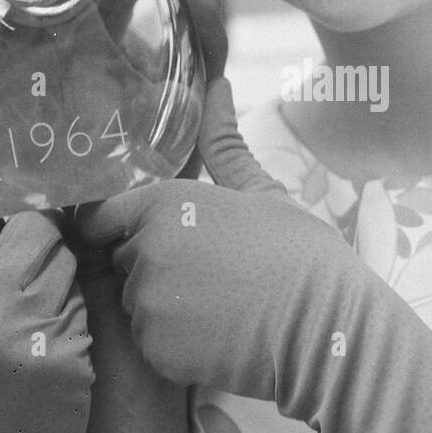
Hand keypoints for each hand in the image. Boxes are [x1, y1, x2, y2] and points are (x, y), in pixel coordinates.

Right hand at [0, 86, 92, 432]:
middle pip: (35, 227)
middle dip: (40, 242)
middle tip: (23, 285)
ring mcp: (24, 328)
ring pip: (66, 262)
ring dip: (60, 282)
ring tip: (33, 329)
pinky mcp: (67, 354)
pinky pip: (85, 306)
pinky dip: (78, 323)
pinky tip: (54, 358)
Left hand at [75, 0, 431, 432]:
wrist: (328, 329)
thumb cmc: (299, 254)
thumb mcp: (261, 190)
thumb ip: (224, 141)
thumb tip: (218, 84)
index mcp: (164, 203)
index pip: (103, 214)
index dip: (122, 225)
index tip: (151, 237)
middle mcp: (145, 248)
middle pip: (124, 257)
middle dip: (153, 264)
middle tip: (210, 273)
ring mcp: (147, 301)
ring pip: (136, 301)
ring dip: (164, 305)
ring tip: (218, 305)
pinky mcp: (157, 348)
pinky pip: (150, 341)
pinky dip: (173, 343)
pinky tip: (215, 335)